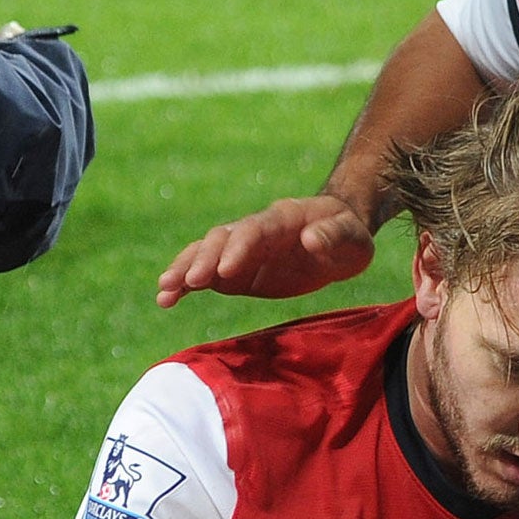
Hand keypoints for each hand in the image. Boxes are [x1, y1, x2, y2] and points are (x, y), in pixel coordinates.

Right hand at [155, 194, 375, 307]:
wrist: (337, 234)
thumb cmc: (349, 234)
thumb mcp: (353, 237)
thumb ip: (334, 237)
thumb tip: (310, 239)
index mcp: (283, 219)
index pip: (255, 230)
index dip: (240, 248)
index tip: (226, 270)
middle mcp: (255, 230)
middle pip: (222, 239)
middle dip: (204, 259)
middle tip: (188, 282)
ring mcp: (242, 250)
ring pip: (206, 253)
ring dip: (184, 270)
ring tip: (164, 293)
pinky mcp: (236, 270)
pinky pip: (206, 273)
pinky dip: (185, 284)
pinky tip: (167, 299)